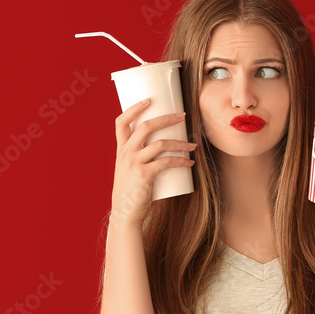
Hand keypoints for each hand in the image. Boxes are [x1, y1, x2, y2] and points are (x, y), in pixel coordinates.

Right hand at [111, 98, 196, 227]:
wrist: (125, 213)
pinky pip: (166, 162)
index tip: (149, 100)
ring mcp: (134, 163)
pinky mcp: (144, 175)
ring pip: (161, 143)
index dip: (134, 108)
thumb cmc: (131, 192)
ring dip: (181, 142)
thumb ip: (140, 157)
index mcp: (121, 150)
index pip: (121, 122)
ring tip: (193, 144)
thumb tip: (162, 146)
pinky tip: (190, 162)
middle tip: (183, 115)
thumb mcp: (129, 170)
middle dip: (167, 118)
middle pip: (146, 126)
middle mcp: (126, 153)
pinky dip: (181, 160)